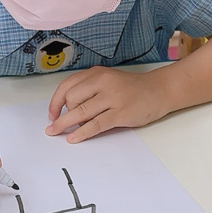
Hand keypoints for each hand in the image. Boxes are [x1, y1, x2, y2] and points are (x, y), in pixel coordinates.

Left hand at [45, 67, 171, 142]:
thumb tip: (68, 112)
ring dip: (65, 124)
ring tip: (57, 132)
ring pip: (80, 112)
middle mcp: (103, 83)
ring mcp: (112, 97)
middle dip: (62, 114)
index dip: (55, 101)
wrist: (160, 90)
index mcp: (97, 74)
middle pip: (71, 98)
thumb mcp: (109, 81)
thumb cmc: (133, 88)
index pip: (67, 85)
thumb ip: (90, 91)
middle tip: (57, 125)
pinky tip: (74, 138)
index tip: (51, 113)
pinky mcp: (120, 113)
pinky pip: (95, 125)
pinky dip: (82, 133)